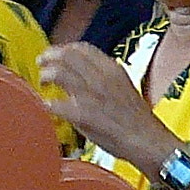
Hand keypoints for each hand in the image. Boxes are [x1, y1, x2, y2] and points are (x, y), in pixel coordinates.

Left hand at [38, 42, 175, 164]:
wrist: (148, 140)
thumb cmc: (137, 120)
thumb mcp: (124, 87)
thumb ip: (104, 77)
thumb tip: (84, 74)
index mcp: (113, 69)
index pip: (82, 48)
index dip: (64, 49)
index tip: (56, 54)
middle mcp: (101, 78)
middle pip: (66, 55)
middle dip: (49, 57)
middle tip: (42, 64)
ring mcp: (91, 95)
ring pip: (57, 73)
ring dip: (45, 76)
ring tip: (43, 83)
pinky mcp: (83, 114)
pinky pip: (55, 104)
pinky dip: (47, 104)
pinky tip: (47, 106)